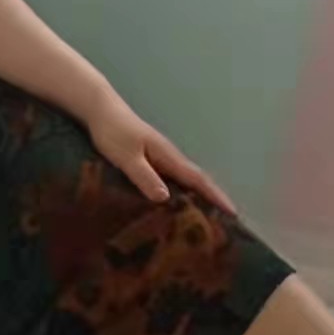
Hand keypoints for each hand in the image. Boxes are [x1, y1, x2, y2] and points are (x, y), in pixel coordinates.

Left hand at [87, 98, 236, 214]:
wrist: (101, 109)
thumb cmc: (114, 131)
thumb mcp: (127, 157)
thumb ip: (144, 176)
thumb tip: (166, 198)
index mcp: (168, 156)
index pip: (198, 179)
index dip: (215, 196)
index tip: (233, 213)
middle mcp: (169, 157)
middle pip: (197, 181)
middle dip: (213, 200)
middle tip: (223, 225)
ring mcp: (160, 157)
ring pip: (185, 181)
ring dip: (198, 197)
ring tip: (204, 220)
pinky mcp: (150, 159)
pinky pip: (172, 179)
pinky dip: (180, 192)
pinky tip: (175, 204)